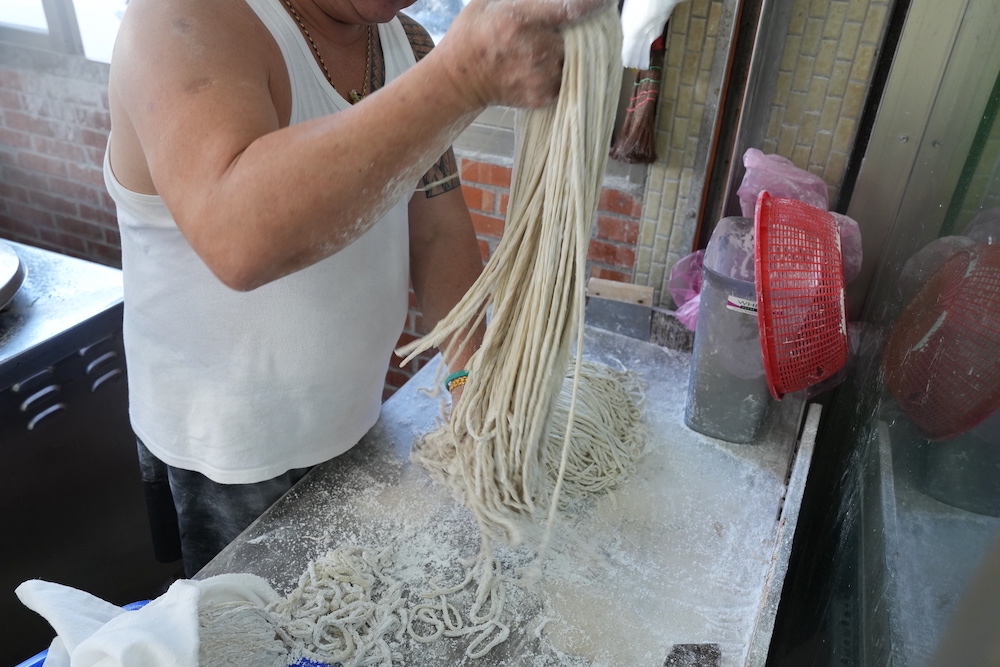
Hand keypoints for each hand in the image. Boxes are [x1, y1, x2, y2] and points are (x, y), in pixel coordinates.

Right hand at [435, 0, 614, 108]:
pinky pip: (568, 78)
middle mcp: (534, 51)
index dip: (595, 4)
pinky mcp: (544, 97)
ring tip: (554, 44)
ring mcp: (541, 78)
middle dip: (584, 29)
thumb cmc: (475, 33)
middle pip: (580, 37)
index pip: (572, 9)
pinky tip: (547, 62)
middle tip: (572, 24)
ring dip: (576, 51)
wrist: (461, 81)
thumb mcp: (489, 1)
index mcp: (520, 21)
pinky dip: (565, 69)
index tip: (608, 0)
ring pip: (577, 60)